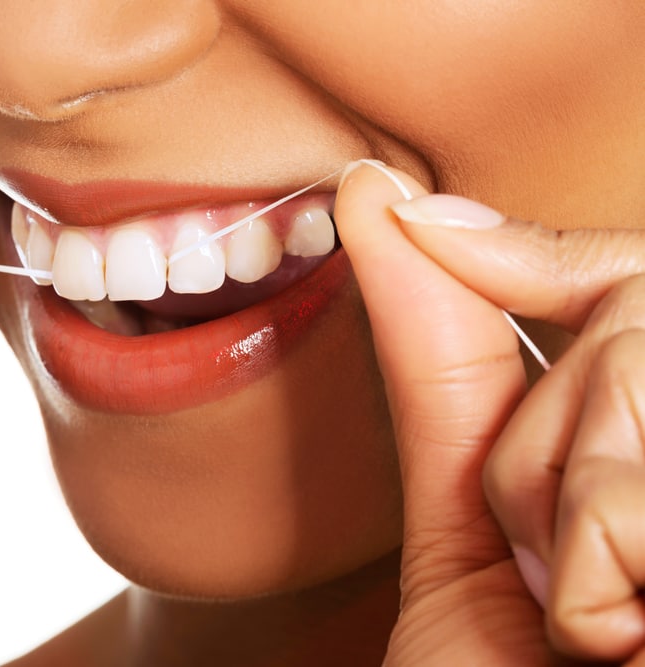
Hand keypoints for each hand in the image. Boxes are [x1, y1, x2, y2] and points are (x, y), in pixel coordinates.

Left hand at [335, 161, 644, 664]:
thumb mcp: (471, 531)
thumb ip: (446, 367)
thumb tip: (378, 201)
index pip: (632, 287)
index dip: (532, 249)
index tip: (389, 207)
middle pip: (633, 327)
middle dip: (549, 438)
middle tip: (550, 577)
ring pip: (637, 374)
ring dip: (579, 504)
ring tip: (590, 627)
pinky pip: (643, 492)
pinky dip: (613, 550)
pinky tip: (618, 634)